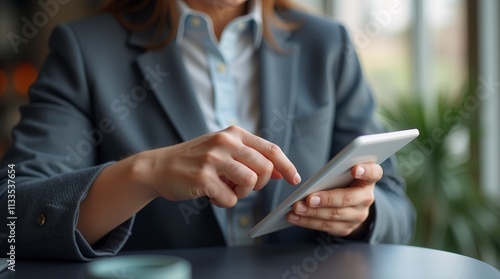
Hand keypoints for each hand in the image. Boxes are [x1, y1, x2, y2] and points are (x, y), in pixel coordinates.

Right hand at [140, 125, 300, 206]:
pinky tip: (210, 194)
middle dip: (260, 184)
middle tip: (244, 186)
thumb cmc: (195, 160)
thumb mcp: (223, 149)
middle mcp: (225, 142)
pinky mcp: (203, 177)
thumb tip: (280, 171)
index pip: (271, 149)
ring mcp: (213, 159)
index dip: (286, 166)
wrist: (158, 167)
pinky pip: (230, 198)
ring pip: (250, 182)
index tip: (295, 179)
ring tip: (225, 188)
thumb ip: (249, 156)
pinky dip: (224, 202)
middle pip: (265, 168)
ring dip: (241, 193)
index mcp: (233, 133)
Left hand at [286, 163, 381, 237]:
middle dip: (326, 199)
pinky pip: (326, 226)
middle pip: (347, 199)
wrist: (351, 203)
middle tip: (309, 198)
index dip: (365, 171)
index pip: (373, 173)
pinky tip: (294, 217)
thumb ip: (339, 168)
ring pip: (334, 215)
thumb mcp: (345, 171)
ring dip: (312, 213)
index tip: (355, 169)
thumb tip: (319, 176)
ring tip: (296, 208)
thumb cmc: (344, 180)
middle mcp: (367, 198)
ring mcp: (358, 215)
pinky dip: (307, 222)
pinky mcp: (346, 228)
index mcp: (368, 179)